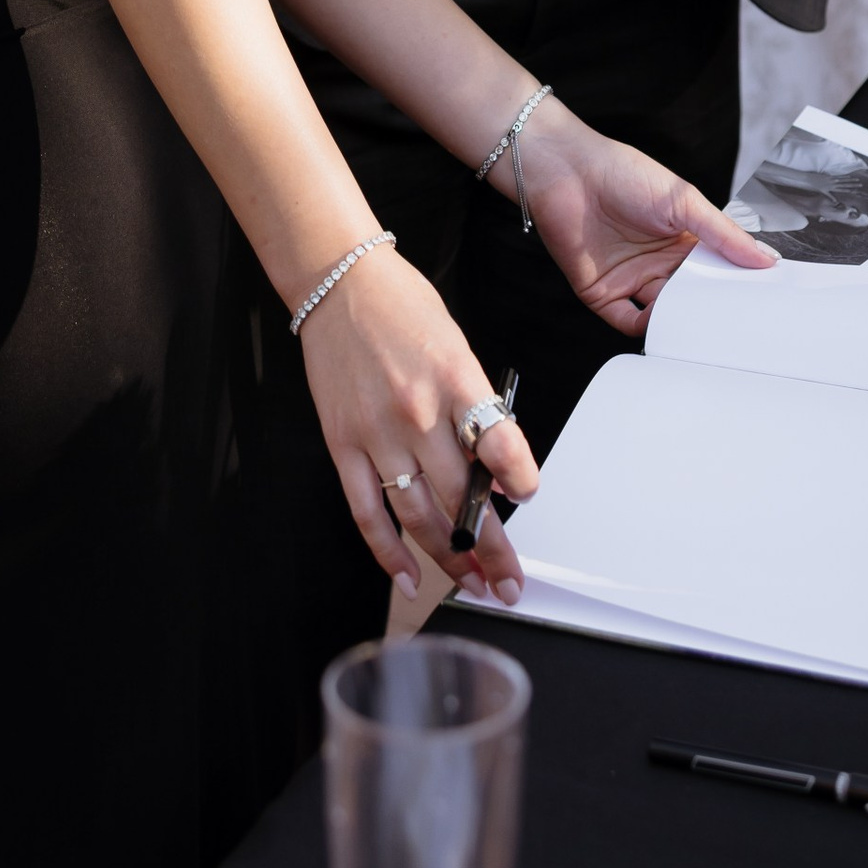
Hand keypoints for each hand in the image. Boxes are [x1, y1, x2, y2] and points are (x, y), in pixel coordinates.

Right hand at [297, 244, 540, 606]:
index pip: (499, 443)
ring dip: (448, 559)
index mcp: (456, 379)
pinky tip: (409, 577)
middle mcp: (417, 412)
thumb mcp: (457, 347)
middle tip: (509, 581)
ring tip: (472, 584)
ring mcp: (377, 433)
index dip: (520, 480)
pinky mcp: (343, 445)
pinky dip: (388, 552)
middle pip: (460, 497)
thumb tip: (495, 468)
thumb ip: (477, 406)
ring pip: (418, 516)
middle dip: (491, 549)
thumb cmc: (403, 309)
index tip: (528, 498)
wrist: (339, 284)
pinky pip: (367, 513)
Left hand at [501, 103, 774, 335]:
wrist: (567, 170)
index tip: (759, 306)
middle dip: (709, 313)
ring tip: (701, 332)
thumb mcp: (684, 201)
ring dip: (679, 324)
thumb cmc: (622, 172)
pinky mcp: (602, 292)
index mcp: (683, 240)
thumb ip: (724, 234)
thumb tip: (765, 258)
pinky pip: (628, 322)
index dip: (734, 289)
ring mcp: (631, 278)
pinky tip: (662, 329)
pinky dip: (645, 331)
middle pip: (691, 299)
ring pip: (663, 315)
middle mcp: (659, 263)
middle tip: (735, 330)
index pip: (715, 274)